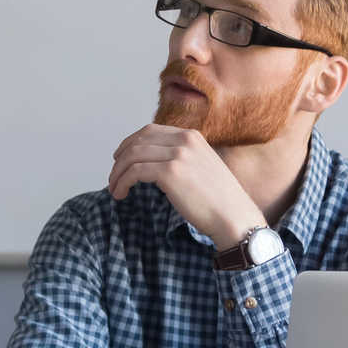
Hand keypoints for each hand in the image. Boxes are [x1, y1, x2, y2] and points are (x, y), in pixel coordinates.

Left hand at [108, 125, 265, 247]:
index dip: (130, 143)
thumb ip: (181, 158)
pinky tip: (120, 193)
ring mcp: (178, 154)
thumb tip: (153, 162)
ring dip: (118, 172)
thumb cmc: (219, 200)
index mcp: (192, 136)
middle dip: (121, 158)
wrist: (234, 217)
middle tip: (113, 176)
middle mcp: (185, 140)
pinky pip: (135, 172)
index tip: (120, 158)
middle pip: (138, 141)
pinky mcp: (171, 172)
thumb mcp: (202, 167)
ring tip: (115, 188)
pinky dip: (122, 182)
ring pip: (133, 155)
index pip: (150, 131)